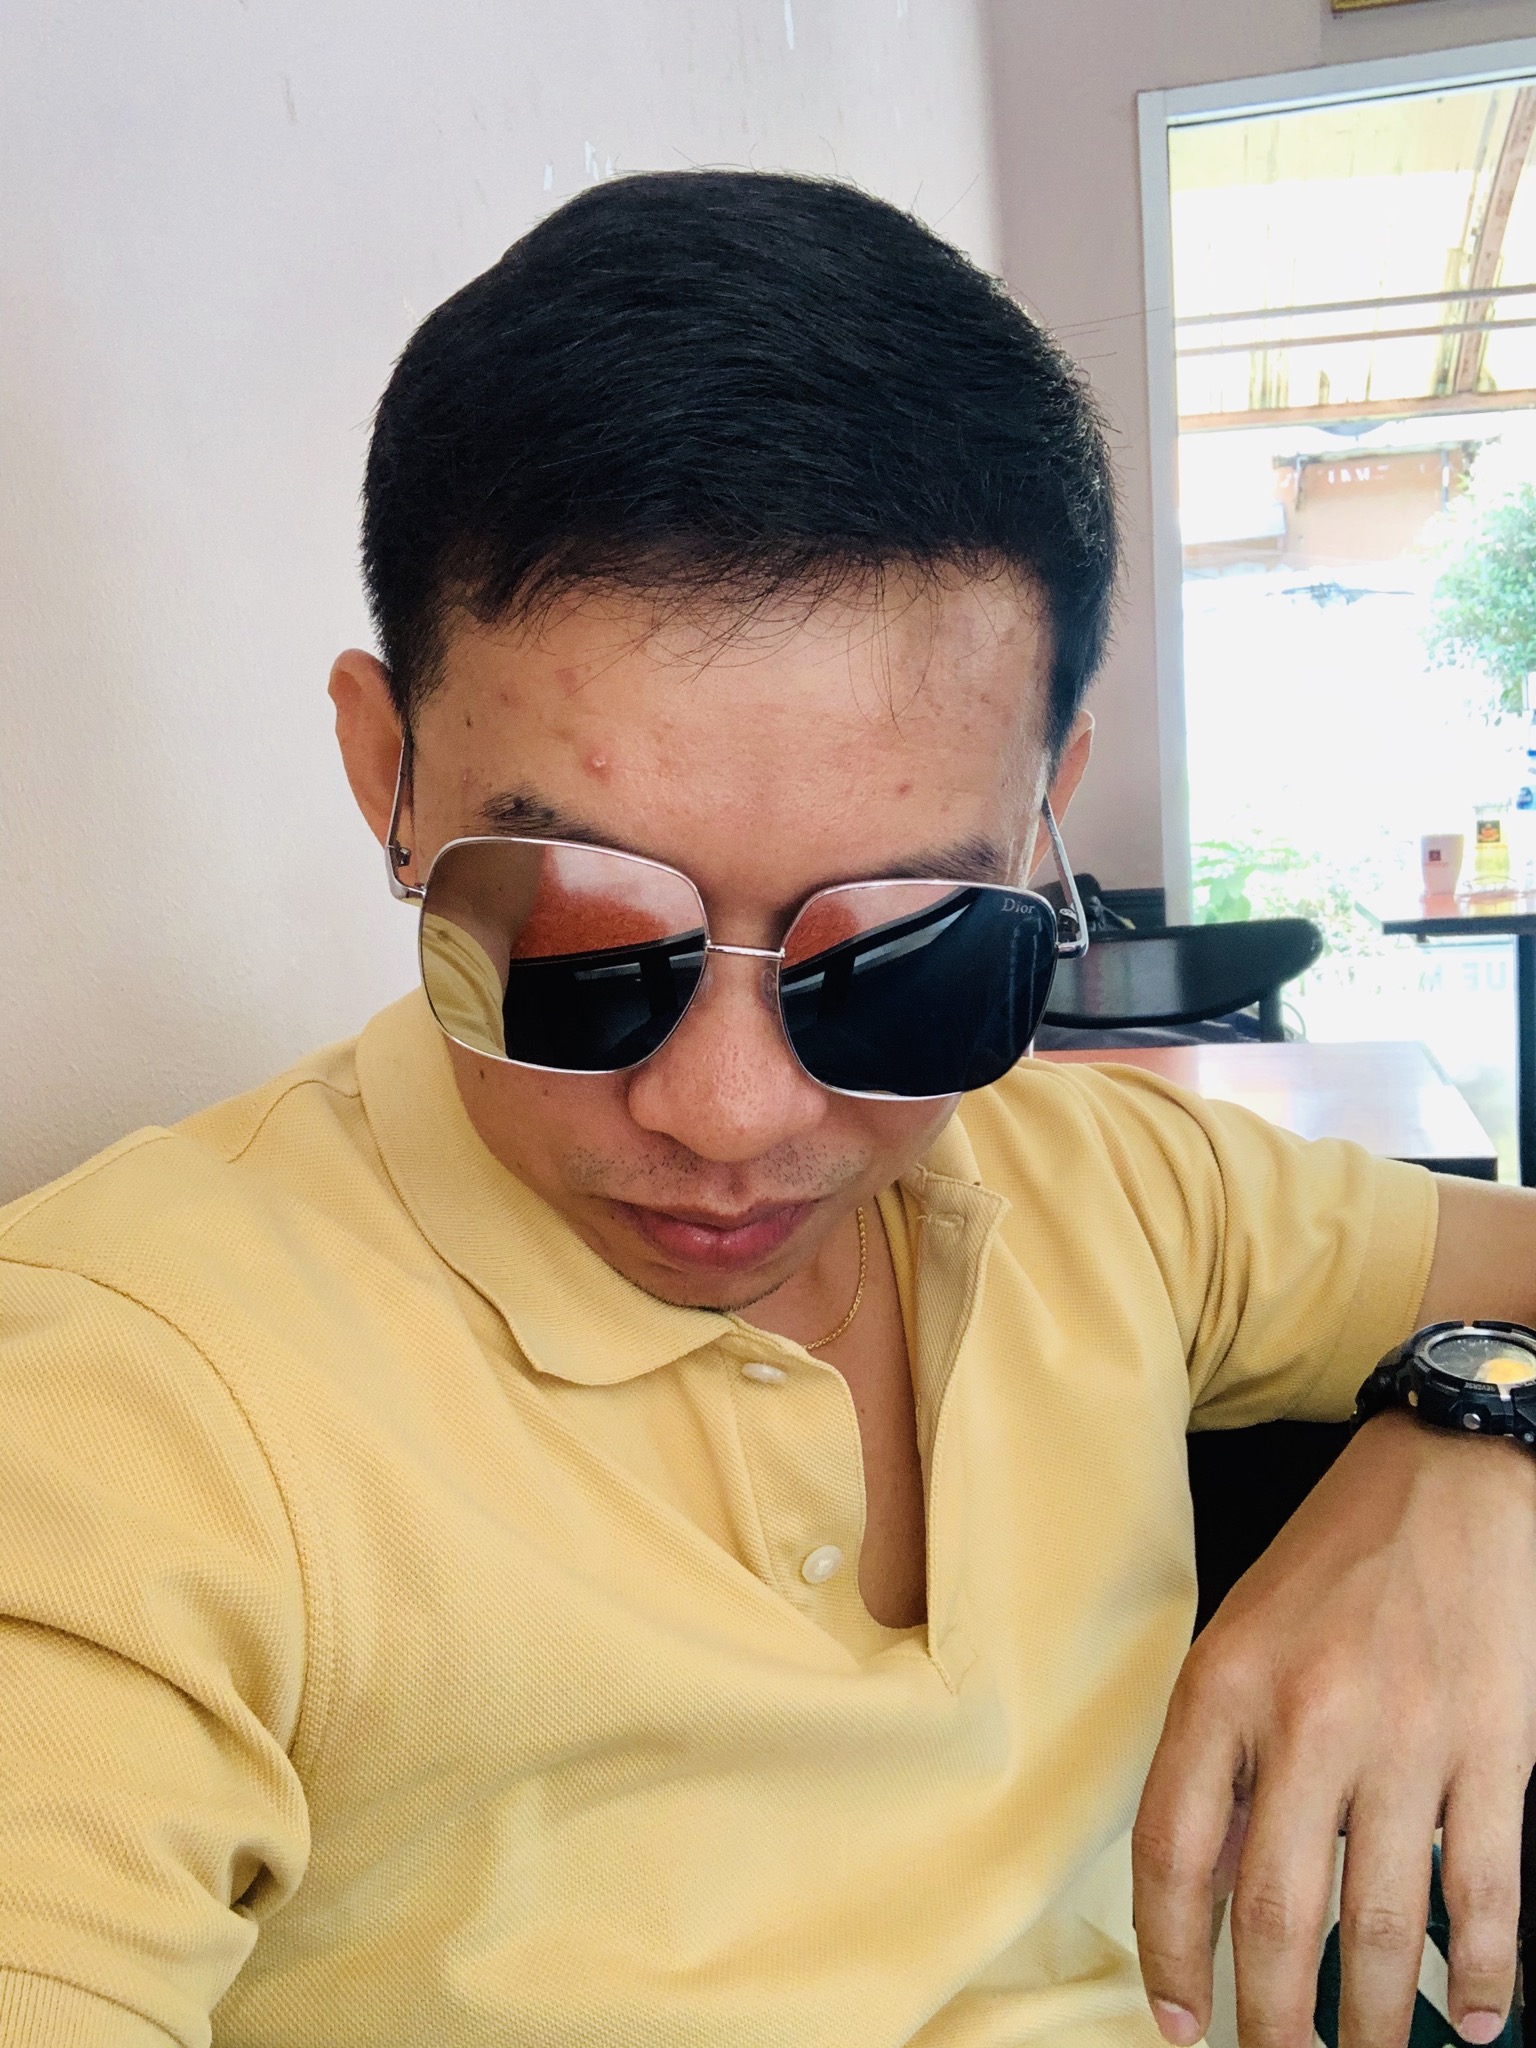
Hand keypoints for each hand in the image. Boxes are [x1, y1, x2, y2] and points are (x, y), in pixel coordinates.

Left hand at [1132, 1410, 1535, 2047]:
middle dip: (1272, 2022)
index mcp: (1224, 1686)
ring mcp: (1408, 1739)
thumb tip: (1217, 1891)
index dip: (1171, 1953)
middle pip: (1275, 1911)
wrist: (1451, 1480)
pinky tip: (1479, 2019)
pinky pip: (1485, 1891)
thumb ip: (1223, 1756)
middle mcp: (1308, 1718)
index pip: (1174, 1850)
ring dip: (1373, 2018)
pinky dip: (1484, 1973)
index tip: (1179, 2023)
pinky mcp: (1495, 1749)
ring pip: (1379, 1923)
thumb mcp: (1238, 1637)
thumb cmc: (1332, 1564)